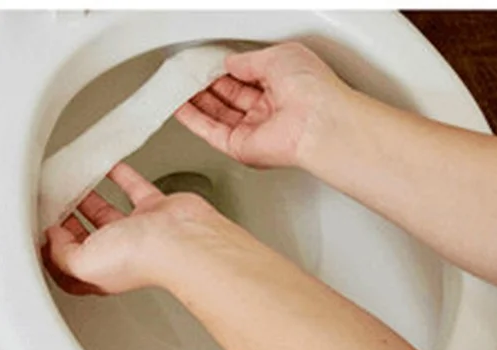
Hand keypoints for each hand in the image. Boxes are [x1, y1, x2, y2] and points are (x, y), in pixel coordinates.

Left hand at [42, 163, 270, 294]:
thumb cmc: (141, 258)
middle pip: (82, 237)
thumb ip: (60, 253)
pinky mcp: (153, 210)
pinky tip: (106, 166)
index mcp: (96, 272)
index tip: (36, 229)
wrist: (183, 240)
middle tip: (49, 201)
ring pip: (104, 213)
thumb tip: (52, 237)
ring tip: (70, 183)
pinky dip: (118, 176)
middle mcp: (115, 254)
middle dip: (64, 221)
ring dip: (86, 198)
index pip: (64, 263)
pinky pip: (131, 188)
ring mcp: (135, 231)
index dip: (49, 248)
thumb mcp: (81, 263)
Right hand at [175, 42, 351, 169]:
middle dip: (207, 85)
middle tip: (188, 74)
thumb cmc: (312, 89)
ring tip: (178, 87)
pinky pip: (210, 131)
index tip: (207, 62)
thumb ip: (249, 59)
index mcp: (281, 85)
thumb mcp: (278, 56)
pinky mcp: (239, 146)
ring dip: (196, 101)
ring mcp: (253, 129)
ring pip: (217, 114)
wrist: (318, 121)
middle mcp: (267, 109)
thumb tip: (231, 62)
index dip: (226, 69)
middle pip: (229, 96)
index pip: (246, 76)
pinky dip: (193, 120)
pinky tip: (180, 107)